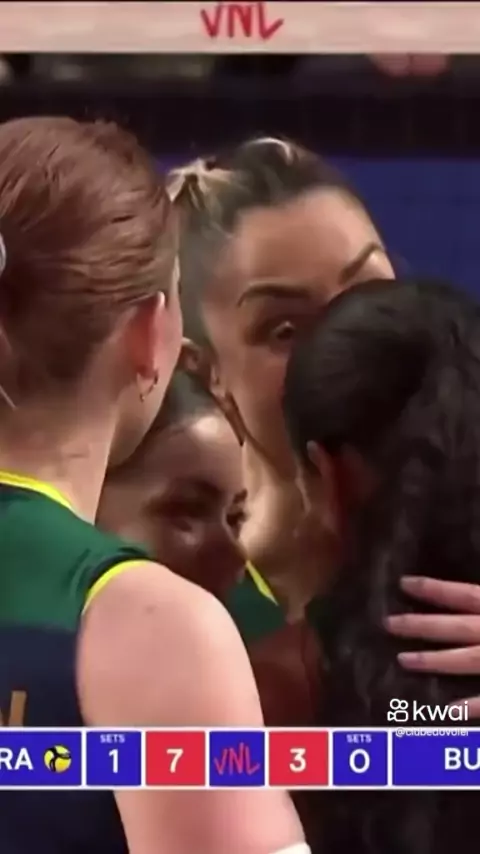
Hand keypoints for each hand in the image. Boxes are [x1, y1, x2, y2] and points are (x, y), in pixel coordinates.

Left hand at [385, 576, 479, 715]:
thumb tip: (468, 595)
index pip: (464, 595)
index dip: (434, 589)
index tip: (403, 584)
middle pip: (457, 627)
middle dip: (421, 625)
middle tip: (387, 624)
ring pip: (468, 660)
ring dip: (435, 660)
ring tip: (402, 660)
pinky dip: (471, 706)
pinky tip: (447, 711)